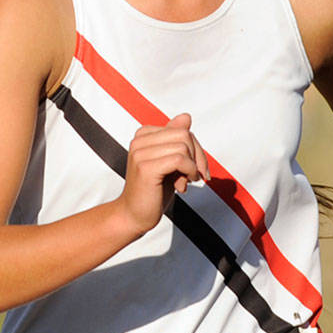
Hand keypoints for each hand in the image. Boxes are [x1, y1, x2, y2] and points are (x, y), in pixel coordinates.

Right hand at [119, 113, 209, 234]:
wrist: (134, 215)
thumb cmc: (154, 190)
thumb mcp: (170, 162)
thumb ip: (176, 140)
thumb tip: (186, 116)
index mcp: (144, 135)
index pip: (182, 129)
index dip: (195, 149)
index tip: (195, 169)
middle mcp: (139, 140)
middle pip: (184, 135)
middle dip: (198, 157)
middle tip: (195, 177)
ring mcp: (140, 153)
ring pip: (183, 147)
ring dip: (192, 168)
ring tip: (184, 183)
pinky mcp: (145, 167)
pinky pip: (180, 160)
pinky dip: (188, 172)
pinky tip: (183, 186)